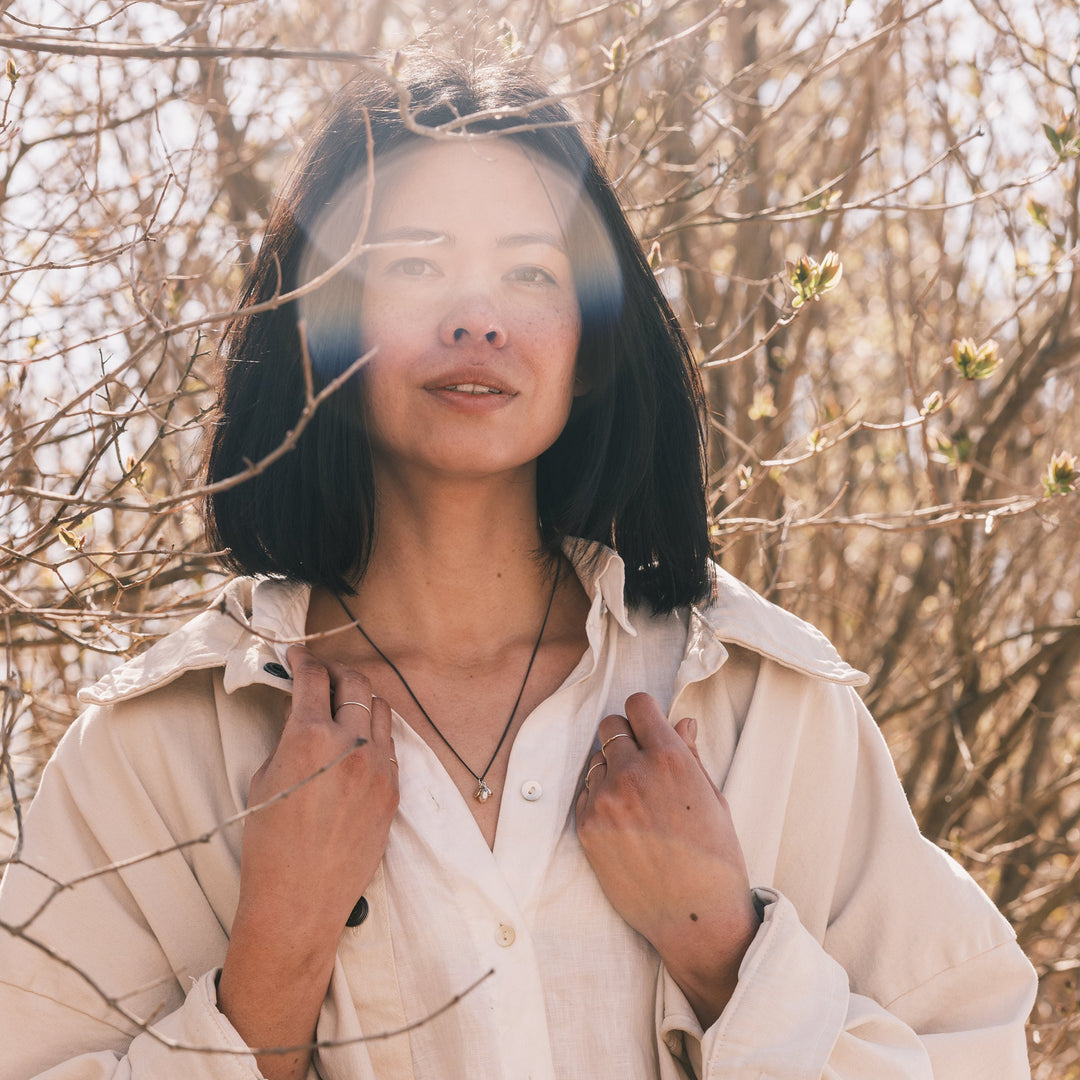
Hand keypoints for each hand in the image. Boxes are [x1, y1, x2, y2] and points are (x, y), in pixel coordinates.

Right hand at [218, 646, 397, 1079]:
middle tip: (322, 675)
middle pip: (355, 683)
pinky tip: (359, 739)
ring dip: (361, 697)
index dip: (303, 661)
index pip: (314, 679)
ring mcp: (379, 767)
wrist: (300, 900)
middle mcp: (350, 746)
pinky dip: (374, 732)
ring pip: (380, 709)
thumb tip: (301, 714)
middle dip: (337, 671)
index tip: (297, 657)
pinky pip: (391, 744)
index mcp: (309, 738)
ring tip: (344, 701)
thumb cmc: (269, 844)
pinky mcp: (394, 789)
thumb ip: (288, 738)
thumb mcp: (263, 779)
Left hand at [575, 693, 758, 1026]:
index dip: (644, 713)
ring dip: (611, 770)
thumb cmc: (714, 858)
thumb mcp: (713, 799)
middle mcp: (632, 772)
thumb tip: (681, 721)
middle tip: (640, 762)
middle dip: (625, 737)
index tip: (648, 726)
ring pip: (596, 760)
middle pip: (610, 725)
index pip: (638, 704)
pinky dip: (599, 799)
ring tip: (636, 802)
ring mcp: (605, 799)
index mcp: (670, 759)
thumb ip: (690, 755)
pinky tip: (623, 823)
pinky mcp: (586, 826)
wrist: (695, 919)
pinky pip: (585, 793)